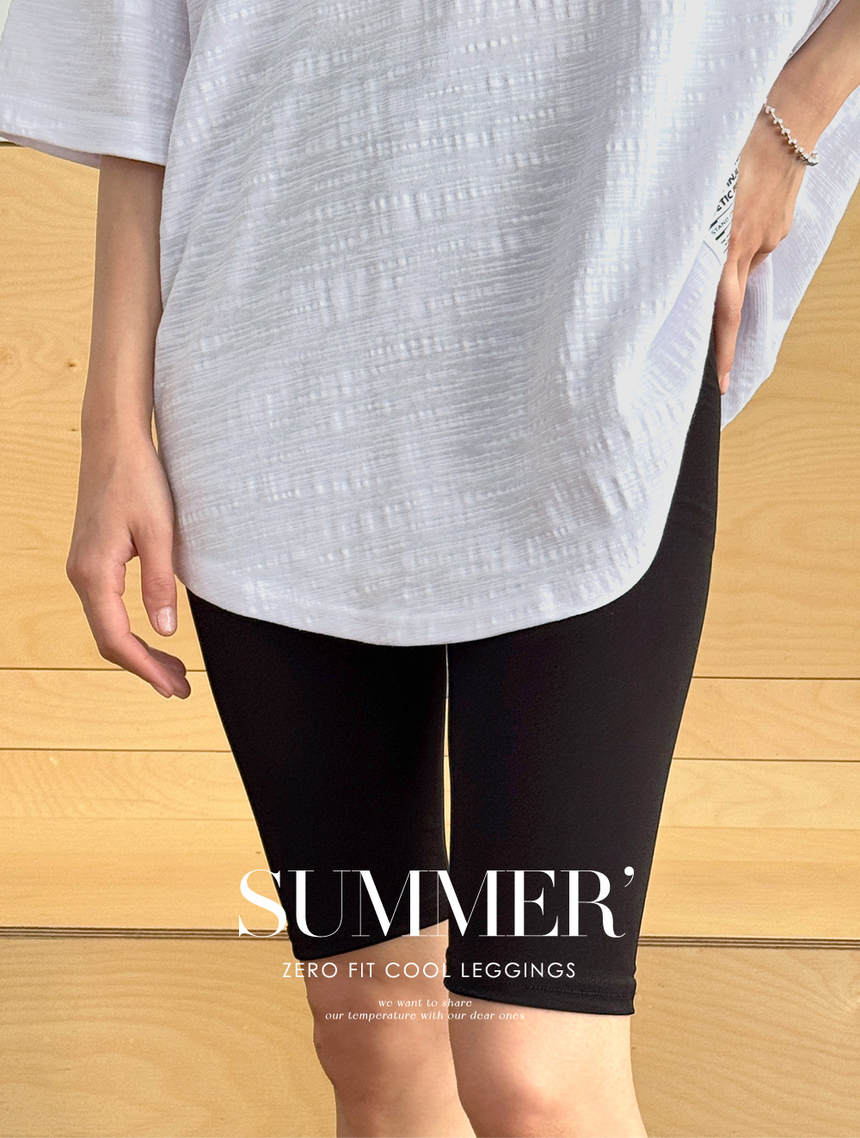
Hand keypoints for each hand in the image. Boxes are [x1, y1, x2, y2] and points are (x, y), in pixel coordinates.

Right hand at [65, 434, 190, 698]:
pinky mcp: (92, 559)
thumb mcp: (160, 532)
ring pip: (107, 624)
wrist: (113, 441)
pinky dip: (129, 628)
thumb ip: (161, 583)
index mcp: (96, 574)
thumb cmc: (138, 479)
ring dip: (138, 650)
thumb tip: (165, 631)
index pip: (117, 639)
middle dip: (144, 667)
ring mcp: (83, 567)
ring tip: (172, 668)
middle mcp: (81, 575)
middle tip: (180, 686)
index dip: (146, 668)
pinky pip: (106, 607)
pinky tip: (152, 634)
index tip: (175, 687)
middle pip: (109, 639)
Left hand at [713, 107, 808, 393]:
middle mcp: (747, 245)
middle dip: (724, 347)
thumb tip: (679, 262)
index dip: (719, 349)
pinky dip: (738, 241)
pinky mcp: (778, 225)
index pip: (720, 311)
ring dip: (723, 267)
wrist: (790, 113)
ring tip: (713, 249)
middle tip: (722, 380)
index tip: (718, 382)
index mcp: (724, 241)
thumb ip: (689, 229)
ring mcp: (767, 236)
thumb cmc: (734, 142)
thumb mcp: (700, 188)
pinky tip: (737, 213)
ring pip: (737, 268)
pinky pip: (751, 246)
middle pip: (730, 308)